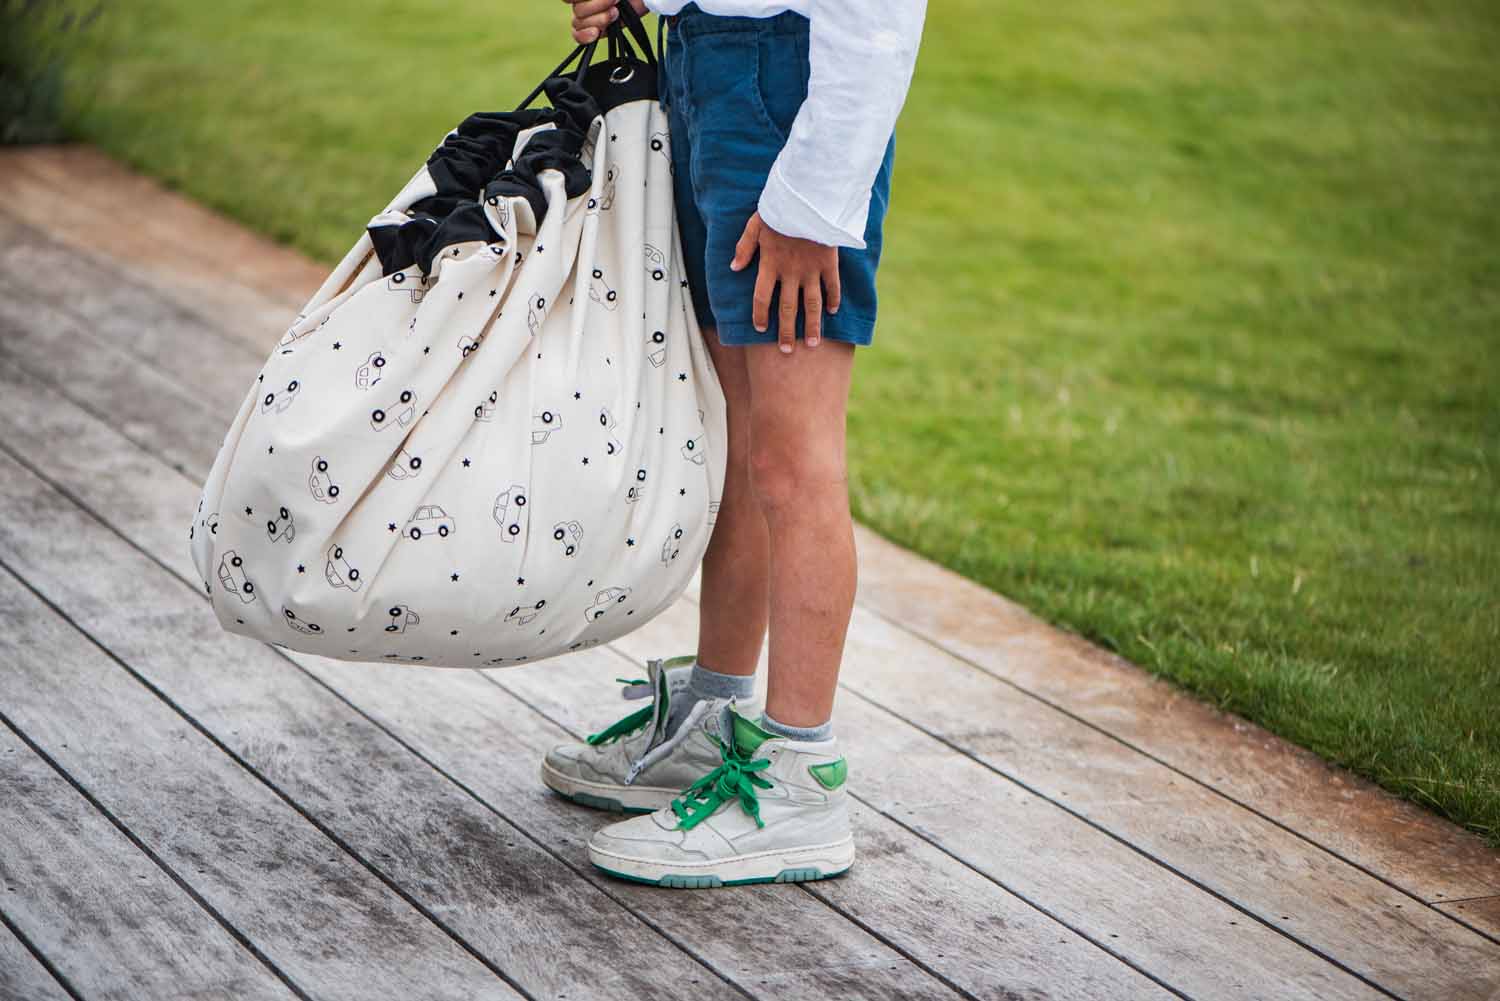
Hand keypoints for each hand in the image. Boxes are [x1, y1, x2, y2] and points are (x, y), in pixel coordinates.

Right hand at [563, 0, 647, 43]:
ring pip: (578, 22)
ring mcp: (587, 16)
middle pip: (576, 10)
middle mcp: (582, 2)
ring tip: (616, 13)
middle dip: (596, 5)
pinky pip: (578, 37)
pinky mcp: (595, 31)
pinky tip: (597, 32)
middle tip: (615, 0)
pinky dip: (586, 35)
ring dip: (599, 18)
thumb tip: (581, 3)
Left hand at [730, 212, 839, 352]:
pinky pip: (832, 286)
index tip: (761, 329)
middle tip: (787, 351)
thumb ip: (744, 247)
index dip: (761, 315)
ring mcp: (811, 270)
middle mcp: (790, 272)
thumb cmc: (779, 208)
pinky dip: (833, 299)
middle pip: (787, 309)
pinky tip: (832, 312)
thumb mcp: (755, 224)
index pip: (762, 298)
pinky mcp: (828, 262)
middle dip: (787, 332)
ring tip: (813, 343)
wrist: (808, 197)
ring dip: (812, 326)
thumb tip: (734, 268)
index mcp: (770, 264)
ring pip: (811, 304)